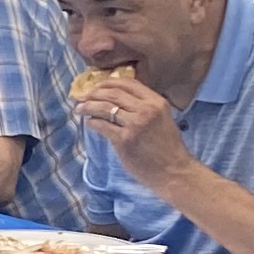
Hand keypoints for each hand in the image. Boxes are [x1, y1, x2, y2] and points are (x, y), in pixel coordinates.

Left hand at [71, 65, 191, 184]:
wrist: (174, 171)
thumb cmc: (168, 147)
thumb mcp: (162, 118)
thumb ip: (144, 106)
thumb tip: (116, 98)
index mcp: (156, 101)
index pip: (128, 83)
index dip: (108, 82)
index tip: (97, 86)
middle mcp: (146, 109)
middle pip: (113, 93)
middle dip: (94, 93)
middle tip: (84, 97)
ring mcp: (135, 124)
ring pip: (105, 108)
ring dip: (88, 106)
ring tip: (80, 108)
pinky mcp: (125, 140)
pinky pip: (103, 126)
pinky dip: (93, 123)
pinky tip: (89, 123)